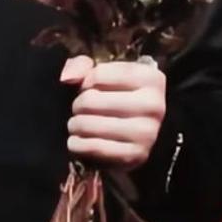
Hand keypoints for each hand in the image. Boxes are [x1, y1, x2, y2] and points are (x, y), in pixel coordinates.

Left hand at [61, 56, 165, 170]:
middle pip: (91, 99)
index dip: (86, 82)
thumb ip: (83, 66)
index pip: (98, 74)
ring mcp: (146, 132)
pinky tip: (78, 141)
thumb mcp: (108, 75)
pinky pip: (93, 147)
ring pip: (89, 124)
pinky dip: (78, 144)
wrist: (139, 135)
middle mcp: (153, 104)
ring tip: (78, 124)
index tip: (90, 89)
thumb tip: (67, 76)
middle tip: (80, 109)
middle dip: (78, 105)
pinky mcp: (135, 155)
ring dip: (76, 125)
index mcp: (151, 77)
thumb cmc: (120, 98)